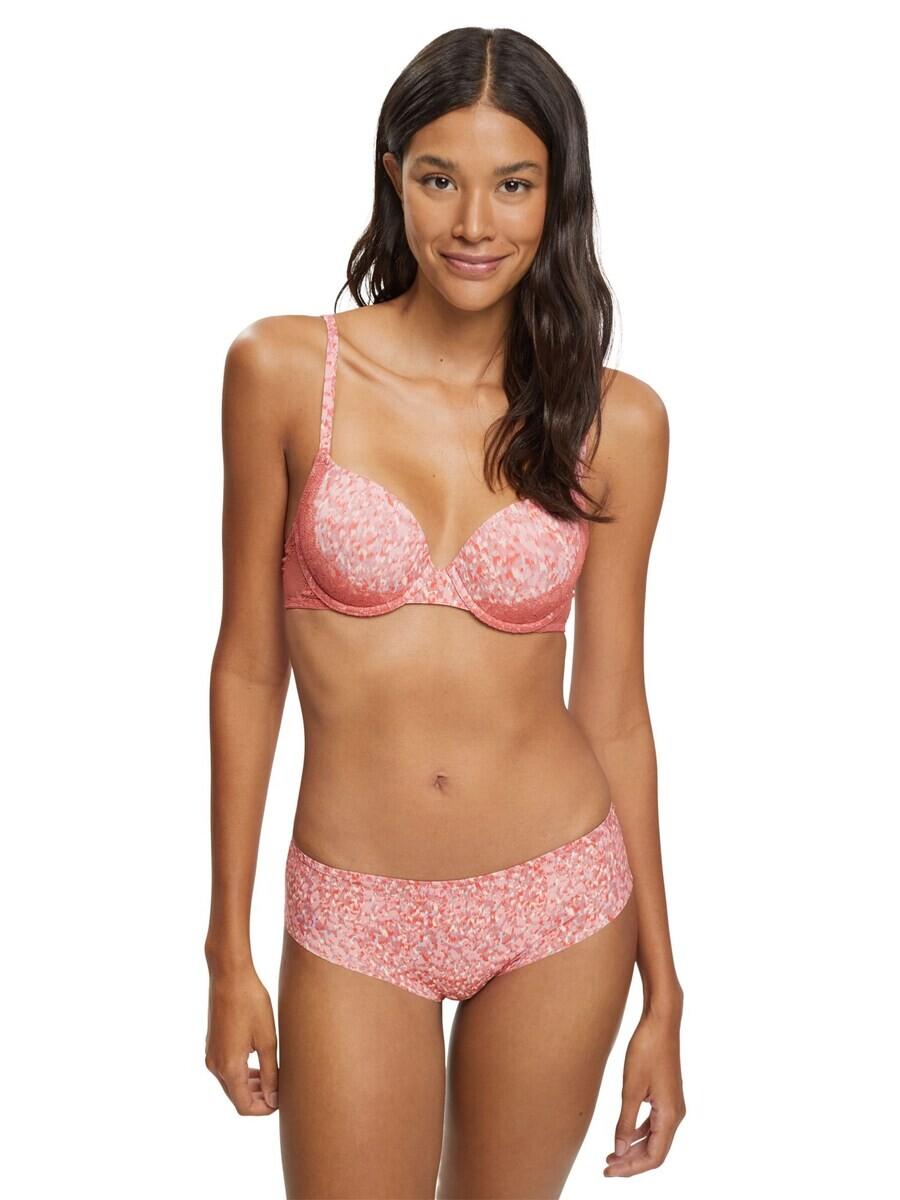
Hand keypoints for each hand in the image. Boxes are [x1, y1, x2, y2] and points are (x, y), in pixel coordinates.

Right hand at [205, 964, 278, 1114]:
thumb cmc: (251, 1003)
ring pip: (231, 1083)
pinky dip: (242, 1073)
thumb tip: (273, 1100)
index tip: (282, 1101)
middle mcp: (215, 1066)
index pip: (244, 1106)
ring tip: (273, 1078)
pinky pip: (226, 1069)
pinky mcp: (212, 1045)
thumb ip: (270, 1073)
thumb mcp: (267, 1040)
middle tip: (281, 1090)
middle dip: (259, 1099)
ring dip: (251, 1086)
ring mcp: (211, 1055)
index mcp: (229, 1067)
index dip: (264, 1109)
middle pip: (236, 1097)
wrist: (229, 975)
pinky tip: (259, 1064)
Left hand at [604, 1006, 685, 1176]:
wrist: (661, 1022)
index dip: (631, 1168)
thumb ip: (625, 1122)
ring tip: (611, 1155)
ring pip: (655, 1139)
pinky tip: (624, 1136)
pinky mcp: (667, 1096)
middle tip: (607, 1168)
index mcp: (670, 1115)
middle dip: (631, 1162)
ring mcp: (673, 1105)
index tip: (609, 1171)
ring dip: (634, 1149)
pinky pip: (655, 1124)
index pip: (654, 1157)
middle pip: (655, 1151)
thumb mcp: (631, 1088)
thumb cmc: (646, 1051)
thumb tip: (618, 1150)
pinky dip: (639, 1134)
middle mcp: (676, 1114)